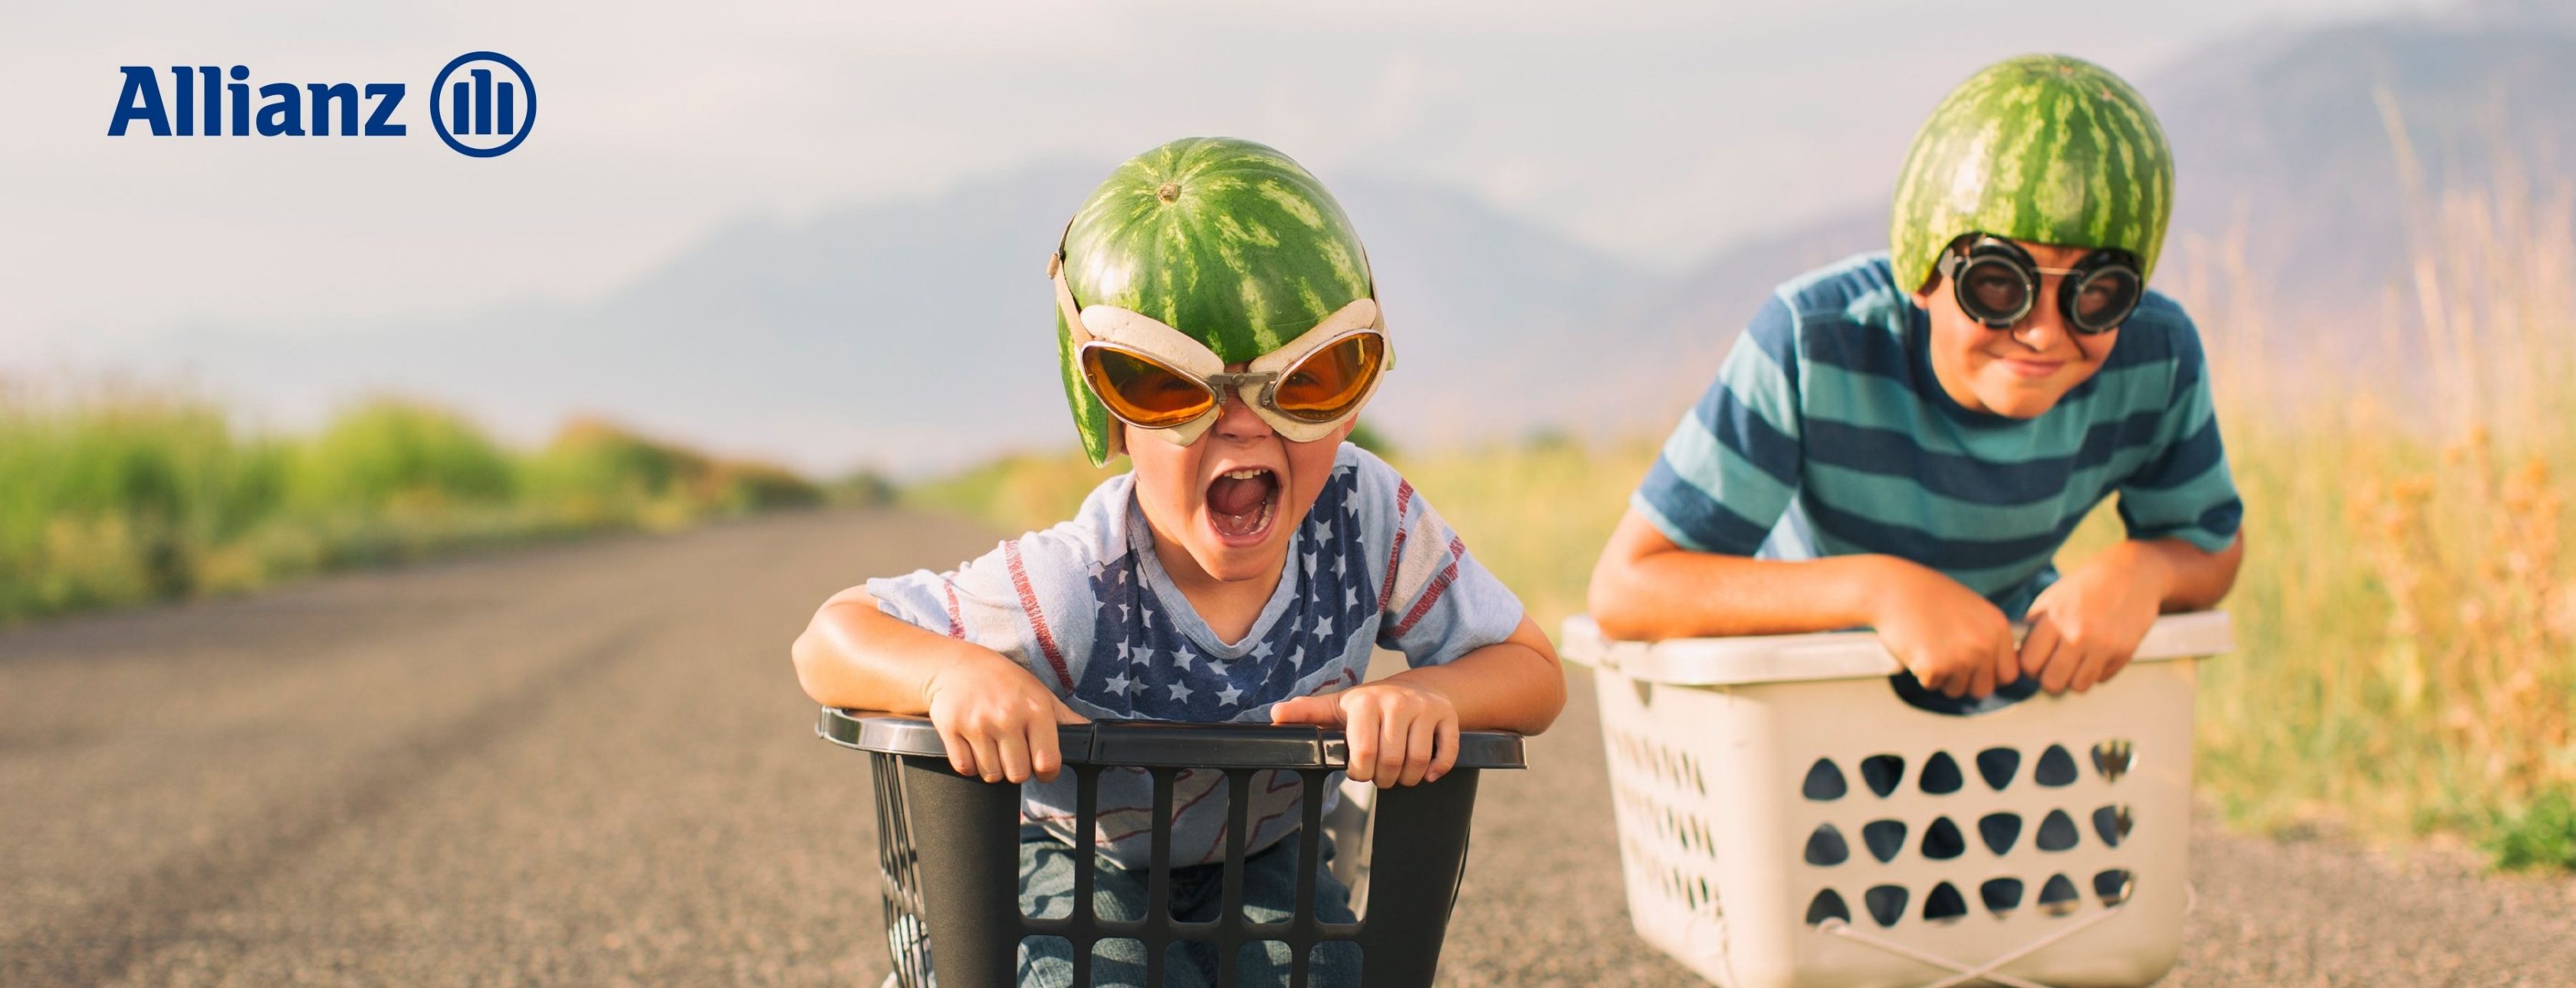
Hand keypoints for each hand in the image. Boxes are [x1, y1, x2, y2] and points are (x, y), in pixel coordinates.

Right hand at [923, 648, 1087, 782]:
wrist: (956, 666)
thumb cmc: (1004, 681)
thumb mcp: (1039, 693)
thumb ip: (1065, 720)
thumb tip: (1092, 737)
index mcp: (1035, 708)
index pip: (1047, 763)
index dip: (1046, 772)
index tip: (1041, 767)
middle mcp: (1006, 716)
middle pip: (1018, 774)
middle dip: (1017, 769)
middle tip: (1012, 750)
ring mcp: (977, 722)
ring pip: (991, 775)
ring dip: (993, 767)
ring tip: (992, 744)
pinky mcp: (951, 728)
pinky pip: (965, 768)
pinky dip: (970, 763)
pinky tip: (974, 744)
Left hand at [1269, 679, 1460, 786]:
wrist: (1415, 686)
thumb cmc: (1370, 705)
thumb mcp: (1337, 707)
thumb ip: (1307, 713)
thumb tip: (1275, 715)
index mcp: (1366, 702)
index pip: (1363, 753)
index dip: (1360, 772)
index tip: (1359, 770)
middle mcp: (1397, 701)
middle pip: (1391, 762)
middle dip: (1384, 779)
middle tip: (1380, 775)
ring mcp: (1425, 707)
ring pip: (1418, 761)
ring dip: (1408, 779)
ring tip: (1399, 774)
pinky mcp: (1447, 716)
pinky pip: (1445, 754)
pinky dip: (1436, 770)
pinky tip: (1425, 773)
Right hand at [1868, 558, 2019, 698]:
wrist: (1891, 589)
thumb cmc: (1927, 596)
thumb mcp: (1971, 608)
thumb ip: (1986, 636)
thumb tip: (1994, 668)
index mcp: (1998, 627)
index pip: (2009, 673)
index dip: (1990, 675)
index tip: (1974, 669)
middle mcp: (1984, 644)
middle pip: (1985, 689)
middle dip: (1966, 682)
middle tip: (1947, 662)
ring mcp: (1961, 658)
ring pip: (1957, 690)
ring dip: (1943, 678)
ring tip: (1929, 649)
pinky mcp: (1935, 668)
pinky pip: (1933, 685)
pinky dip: (1922, 673)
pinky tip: (1916, 648)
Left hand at [2018, 546, 2171, 693]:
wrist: (2130, 573)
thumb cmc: (2086, 586)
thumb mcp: (2051, 598)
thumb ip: (2034, 628)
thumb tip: (2018, 657)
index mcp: (2054, 618)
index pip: (2029, 664)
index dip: (2030, 667)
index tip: (2035, 662)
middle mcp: (2078, 634)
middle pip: (2052, 683)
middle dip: (2050, 678)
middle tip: (2054, 666)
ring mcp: (2103, 645)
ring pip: (2078, 687)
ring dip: (2074, 678)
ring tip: (2075, 661)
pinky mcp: (2124, 652)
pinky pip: (2101, 679)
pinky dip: (2096, 672)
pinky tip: (2096, 653)